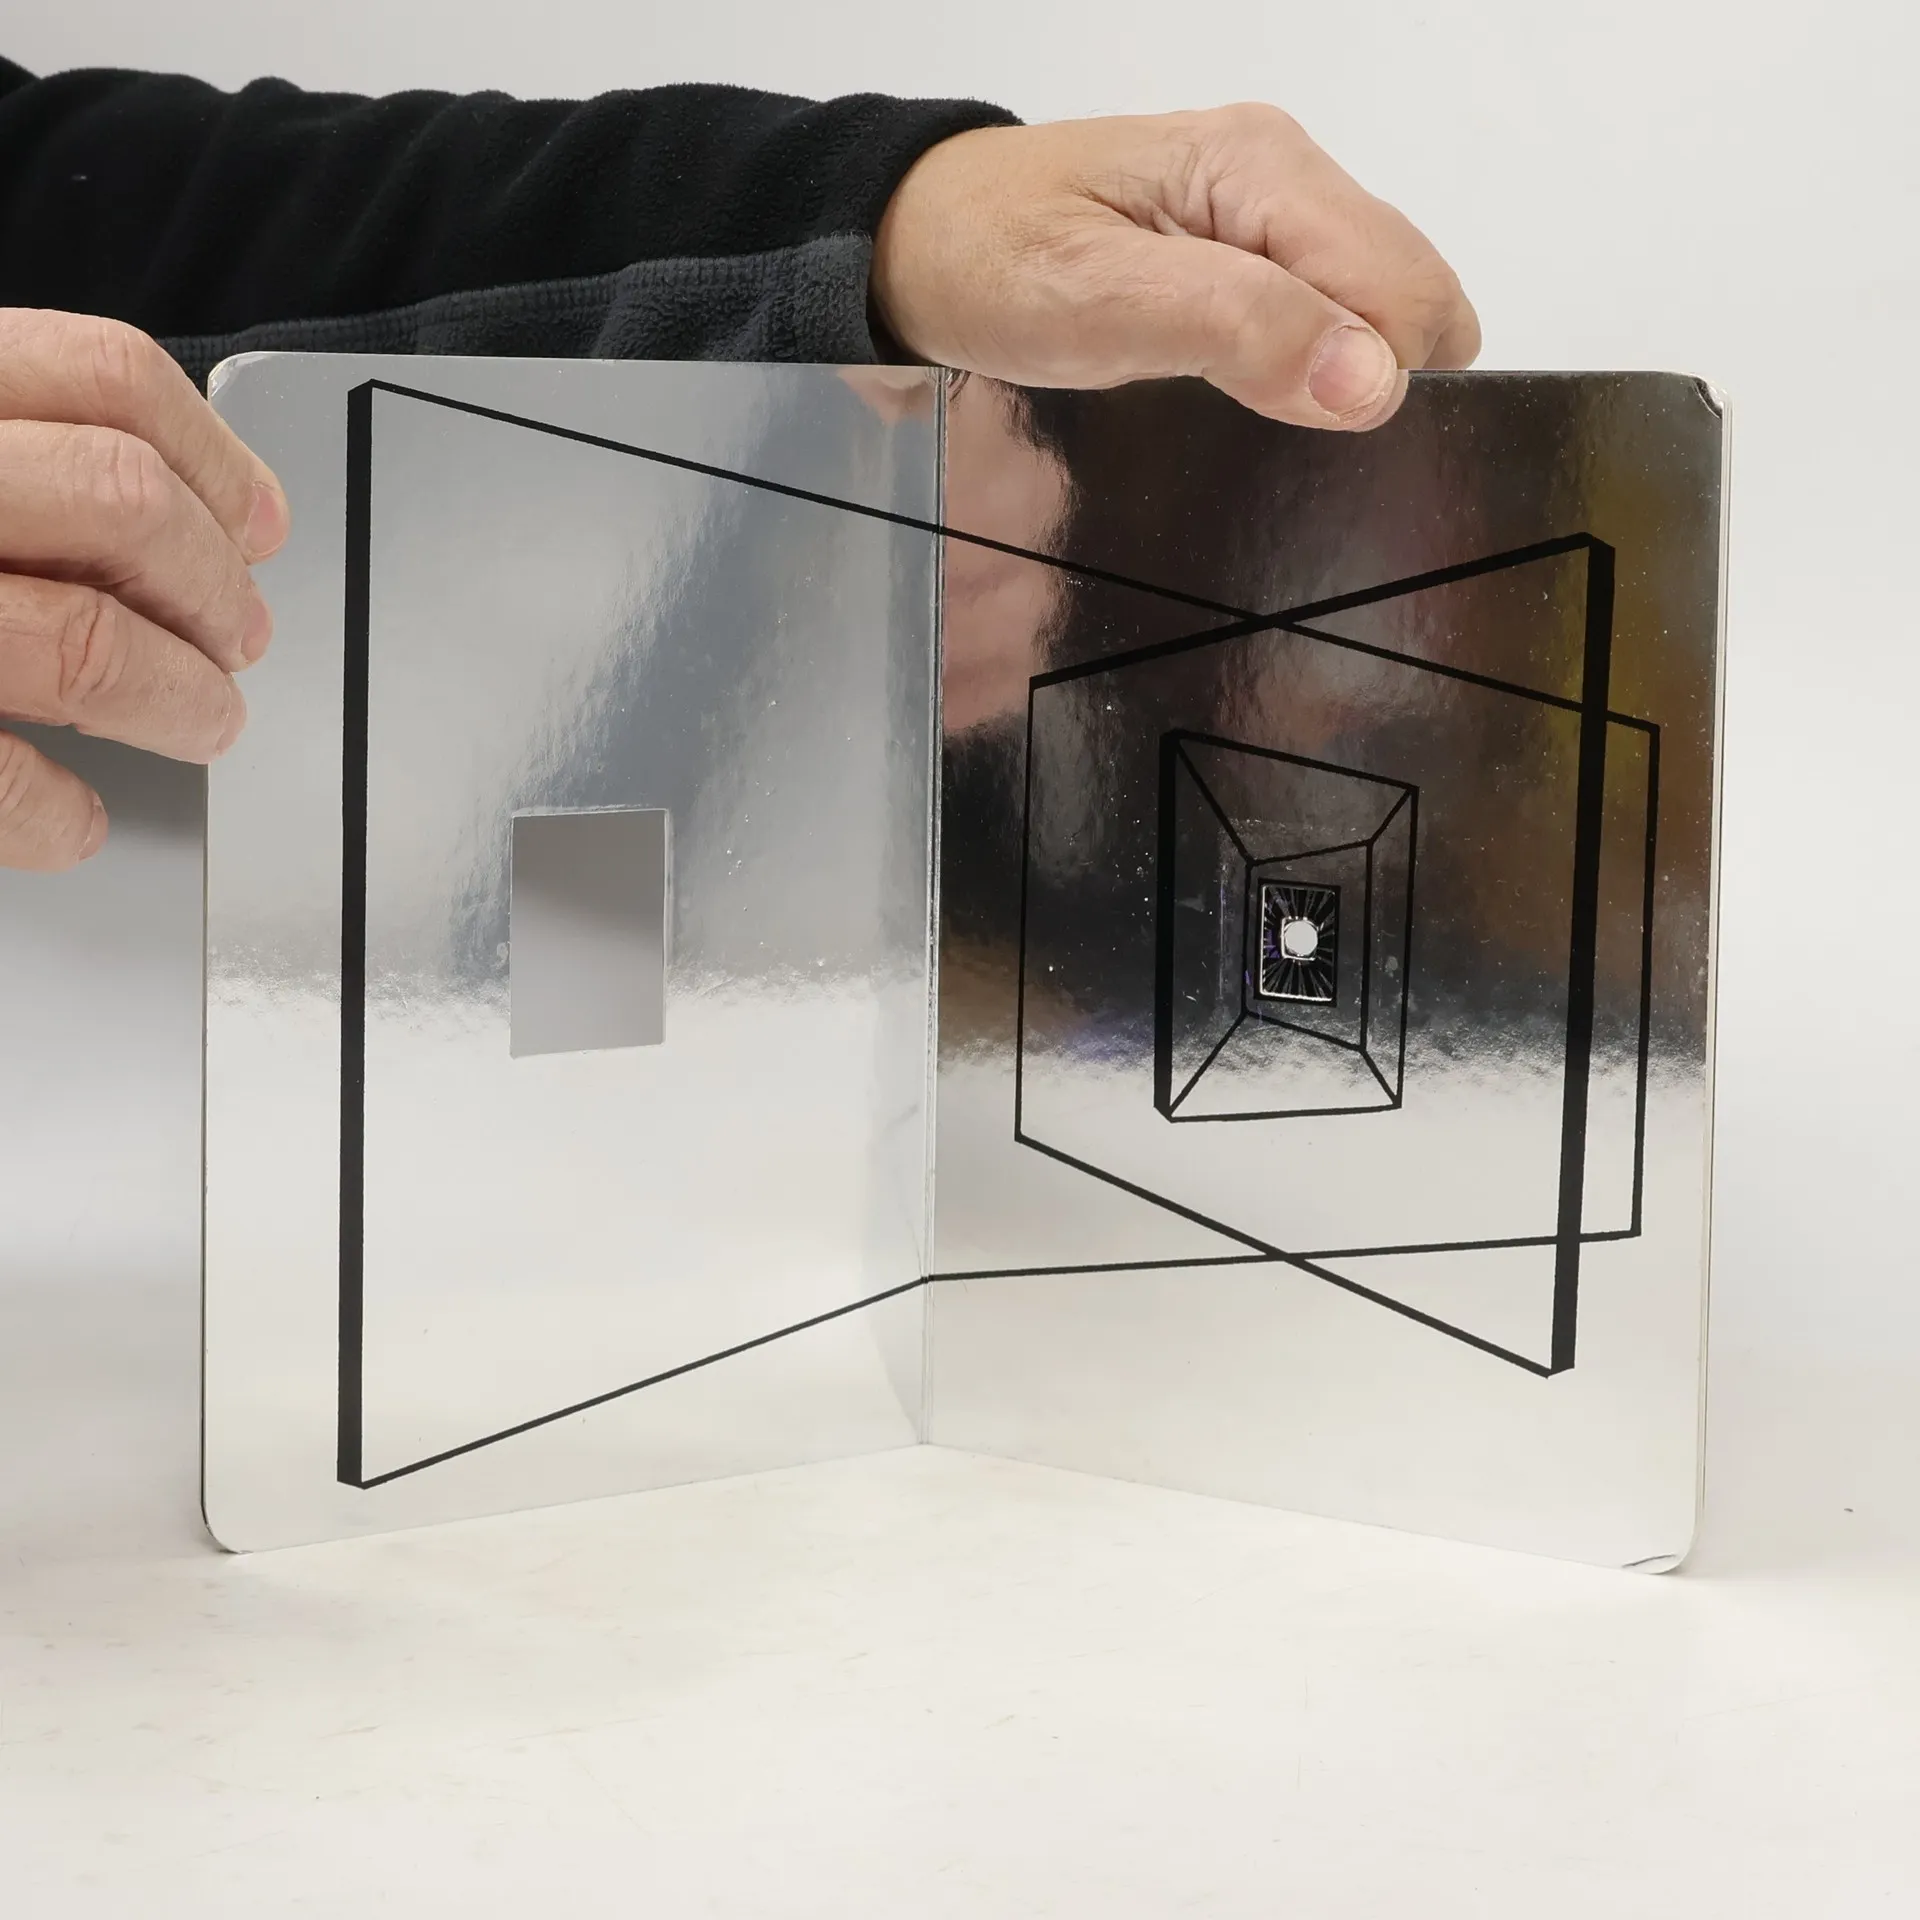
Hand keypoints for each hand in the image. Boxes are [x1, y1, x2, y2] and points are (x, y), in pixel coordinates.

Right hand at [0, 308, 288, 871]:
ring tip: (202, 721)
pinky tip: (74, 813)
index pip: (101, 376)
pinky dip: (57, 812)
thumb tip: (199, 505)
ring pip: (86, 641)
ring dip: (179, 698)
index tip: (265, 523)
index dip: (215, 460)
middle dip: (215, 587)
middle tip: (243, 638)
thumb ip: (21, 446)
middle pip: (122, 500)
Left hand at [872, 104, 1479, 430]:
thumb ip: (1238, 330)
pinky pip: (1320, 328)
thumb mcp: (1098, 302)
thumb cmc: (987, 266)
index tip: (1298, 433)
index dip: (1378, 380)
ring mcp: (1265, 222)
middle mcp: (1283, 182)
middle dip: (1366, 384)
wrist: (908, 250)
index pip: (1409, 291)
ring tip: (1244, 424)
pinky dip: (1298, 379)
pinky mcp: (1241, 263)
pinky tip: (1236, 406)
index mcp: (1264, 168)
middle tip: (1263, 434)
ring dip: (1330, 387)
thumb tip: (1372, 381)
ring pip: (1370, 322)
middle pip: (1407, 305)